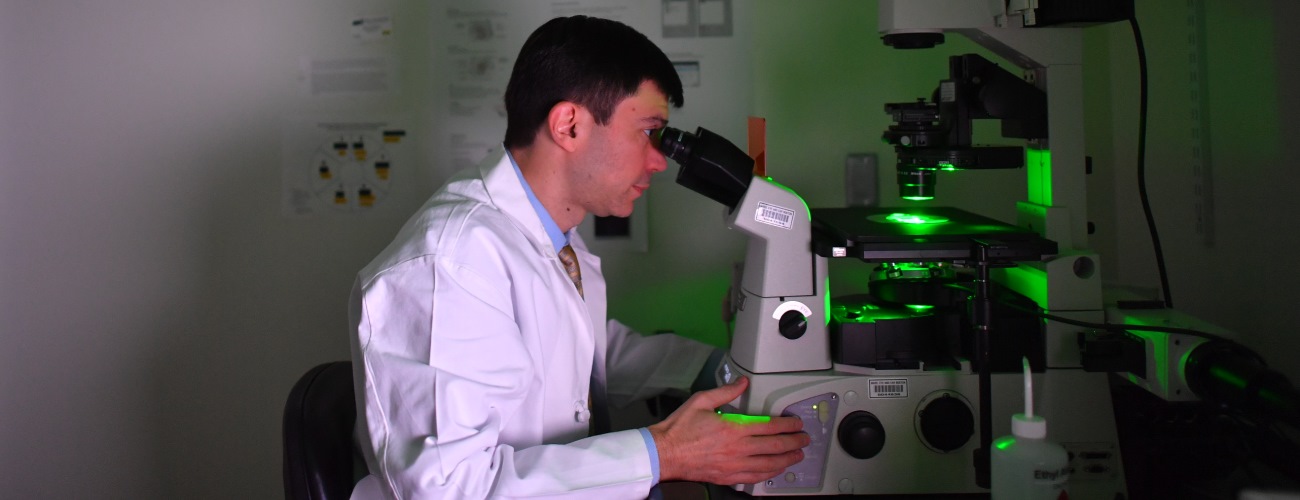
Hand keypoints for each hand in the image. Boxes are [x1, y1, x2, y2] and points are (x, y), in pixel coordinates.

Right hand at [648, 376, 809, 484]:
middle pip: (775, 446)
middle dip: (794, 442)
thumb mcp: (701, 401)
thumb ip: (725, 392)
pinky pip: (756, 478)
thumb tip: (742, 383)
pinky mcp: (728, 477)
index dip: (788, 425)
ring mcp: (734, 465)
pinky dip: (770, 474)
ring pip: (769, 464)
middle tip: (804, 439)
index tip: (796, 423)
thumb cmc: (679, 429)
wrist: (664, 454)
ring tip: (797, 455)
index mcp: (733, 429)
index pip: (769, 426)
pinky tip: (776, 470)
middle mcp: (738, 449)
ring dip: (787, 459)